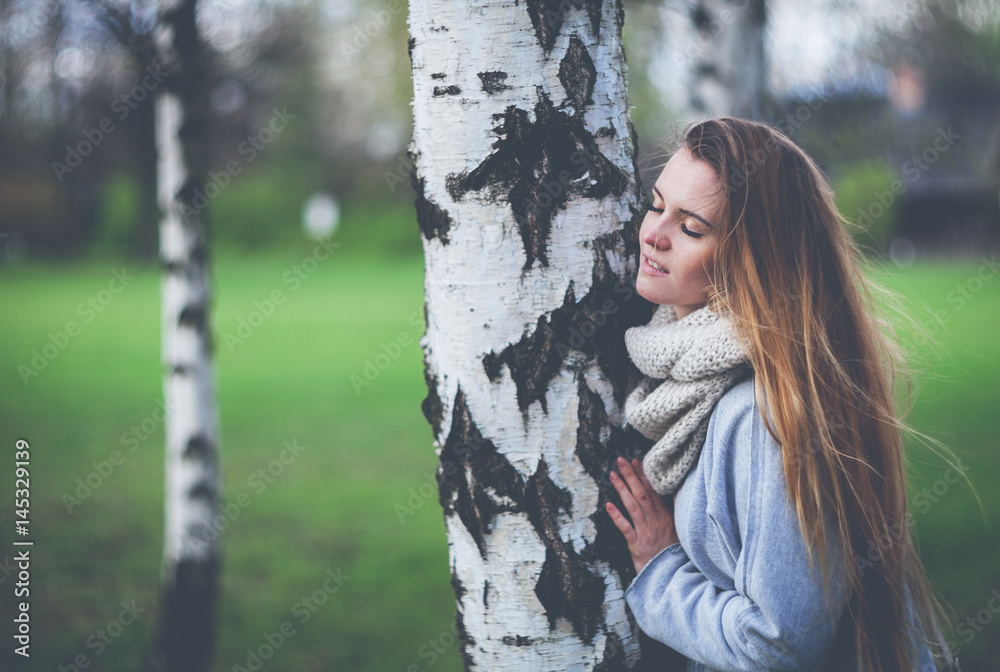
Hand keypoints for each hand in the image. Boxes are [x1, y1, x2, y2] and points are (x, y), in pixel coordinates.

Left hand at [606, 456, 678, 574]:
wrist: (674, 576)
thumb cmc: (673, 554)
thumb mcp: (677, 531)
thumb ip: (669, 514)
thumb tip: (663, 498)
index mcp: (666, 516)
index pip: (653, 491)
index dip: (643, 475)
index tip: (635, 461)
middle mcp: (657, 521)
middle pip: (642, 494)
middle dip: (631, 475)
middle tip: (620, 460)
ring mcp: (647, 532)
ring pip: (633, 506)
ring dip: (622, 489)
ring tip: (612, 475)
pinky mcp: (637, 545)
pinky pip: (626, 528)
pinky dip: (617, 516)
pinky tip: (608, 505)